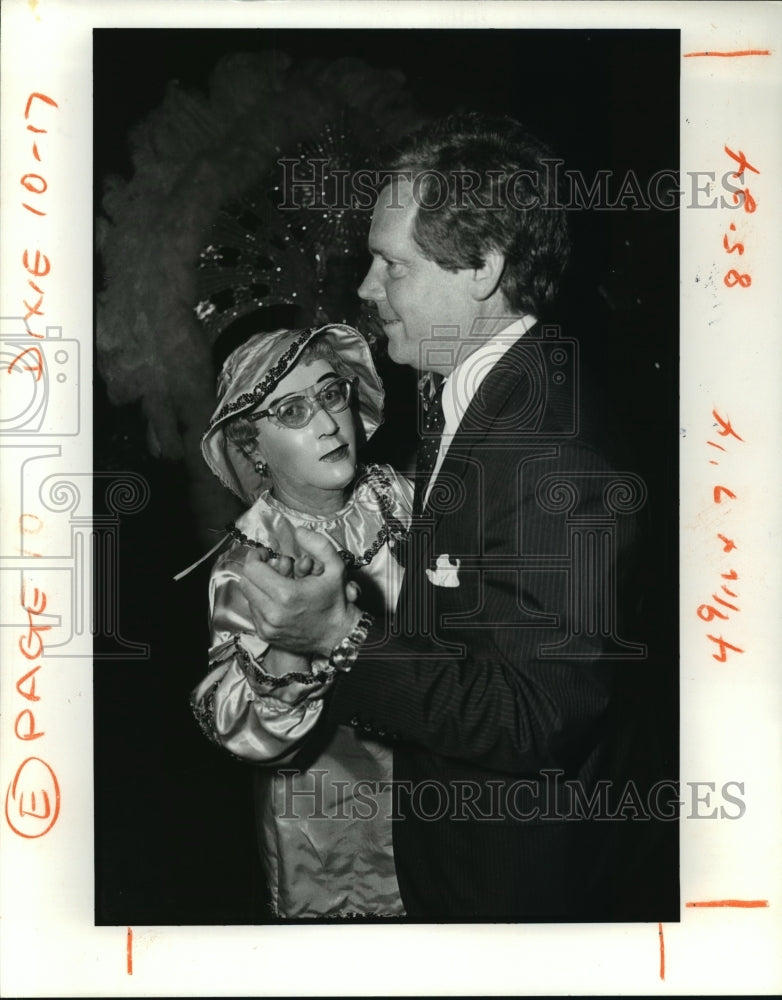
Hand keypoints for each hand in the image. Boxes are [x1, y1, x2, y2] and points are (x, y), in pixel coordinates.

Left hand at [239, 528, 360, 657]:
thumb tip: (298, 531)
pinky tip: (275, 599)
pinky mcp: (265, 635)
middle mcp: (272, 612)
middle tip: (269, 566)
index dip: (256, 556)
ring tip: (274, 583)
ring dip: (257, 586)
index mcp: (287, 594)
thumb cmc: (336, 601)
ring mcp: (267, 626)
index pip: (252, 569)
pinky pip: (253, 611)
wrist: (338, 636)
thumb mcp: (336, 568)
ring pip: (247, 597)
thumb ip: (319, 545)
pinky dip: (260, 602)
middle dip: (255, 570)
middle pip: (245, 582)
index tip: (265, 554)